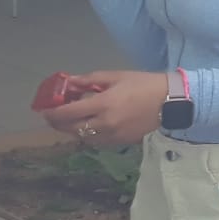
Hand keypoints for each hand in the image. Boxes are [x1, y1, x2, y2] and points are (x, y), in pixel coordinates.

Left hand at [43, 72, 169, 144]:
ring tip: (72, 121)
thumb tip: (70, 82)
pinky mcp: (121, 142)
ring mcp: (113, 135)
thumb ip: (90, 80)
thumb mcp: (116, 76)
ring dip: (74, 130)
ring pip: (83, 137)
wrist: (172, 102)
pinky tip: (91, 126)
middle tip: (54, 117)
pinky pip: (97, 141)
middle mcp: (104, 123)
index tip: (46, 110)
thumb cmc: (144, 84)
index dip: (53, 113)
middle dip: (58, 123)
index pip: (68, 113)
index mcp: (103, 104)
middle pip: (71, 129)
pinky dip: (89, 134)